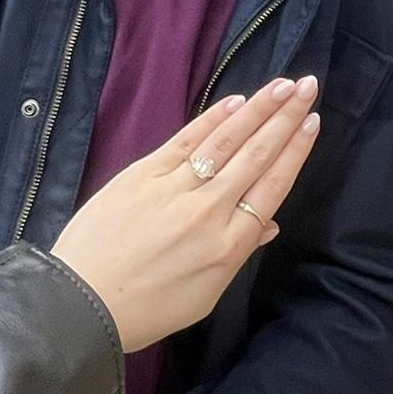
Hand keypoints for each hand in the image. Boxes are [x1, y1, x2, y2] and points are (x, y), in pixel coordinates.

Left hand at [51, 76, 320, 352]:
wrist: (79, 303)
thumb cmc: (147, 308)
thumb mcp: (205, 294)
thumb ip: (240, 253)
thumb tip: (269, 223)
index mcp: (229, 245)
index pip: (272, 187)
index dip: (295, 151)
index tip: (313, 122)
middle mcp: (208, 211)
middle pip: (256, 155)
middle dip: (285, 118)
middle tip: (307, 85)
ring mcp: (175, 188)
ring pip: (226, 141)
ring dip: (258, 109)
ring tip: (281, 85)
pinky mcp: (143, 174)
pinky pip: (186, 140)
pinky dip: (213, 119)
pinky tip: (235, 102)